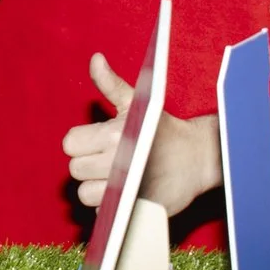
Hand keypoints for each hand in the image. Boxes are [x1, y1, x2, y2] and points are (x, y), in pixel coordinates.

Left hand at [61, 53, 219, 211]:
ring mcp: (124, 189)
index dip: (82, 142)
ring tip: (116, 175)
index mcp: (114, 135)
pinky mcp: (132, 209)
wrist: (198, 158)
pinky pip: (103, 210)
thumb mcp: (137, 102)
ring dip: (96, 186)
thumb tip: (95, 59)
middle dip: (89, 163)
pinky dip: (110, 204)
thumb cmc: (163, 129)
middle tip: (110, 157)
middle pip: (75, 170)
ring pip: (85, 193)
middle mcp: (117, 162)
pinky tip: (125, 190)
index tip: (98, 141)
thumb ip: (110, 83)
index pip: (70, 144)